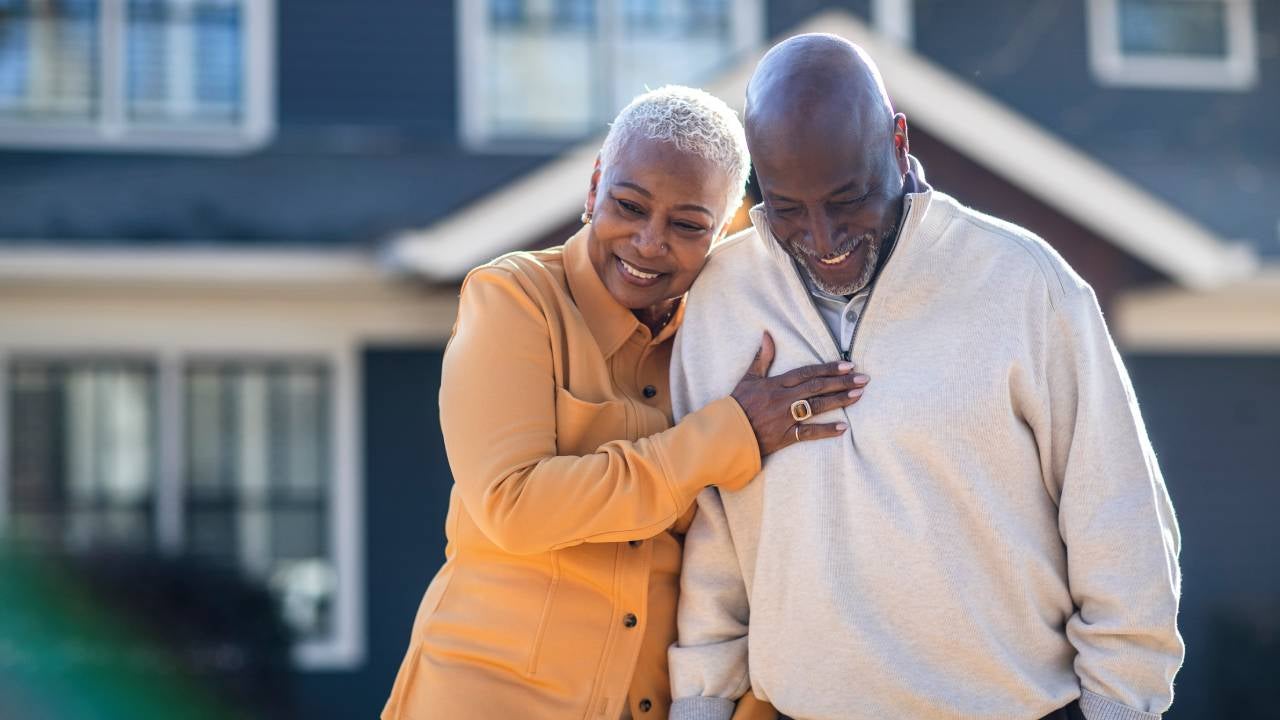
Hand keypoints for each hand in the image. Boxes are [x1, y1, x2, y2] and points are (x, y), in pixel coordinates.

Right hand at [730, 331, 868, 456]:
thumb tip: (767, 335)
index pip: (806, 373)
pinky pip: (808, 433)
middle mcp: (782, 399)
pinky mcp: (784, 436)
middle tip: (863, 379)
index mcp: (775, 384)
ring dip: (839, 400)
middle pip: (817, 388)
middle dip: (841, 382)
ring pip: (816, 407)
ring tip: (858, 395)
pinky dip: (825, 431)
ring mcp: (784, 418)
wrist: (725, 433)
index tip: (847, 365)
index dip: (828, 368)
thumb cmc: (737, 405)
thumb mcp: (748, 378)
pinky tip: (843, 427)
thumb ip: (761, 358)